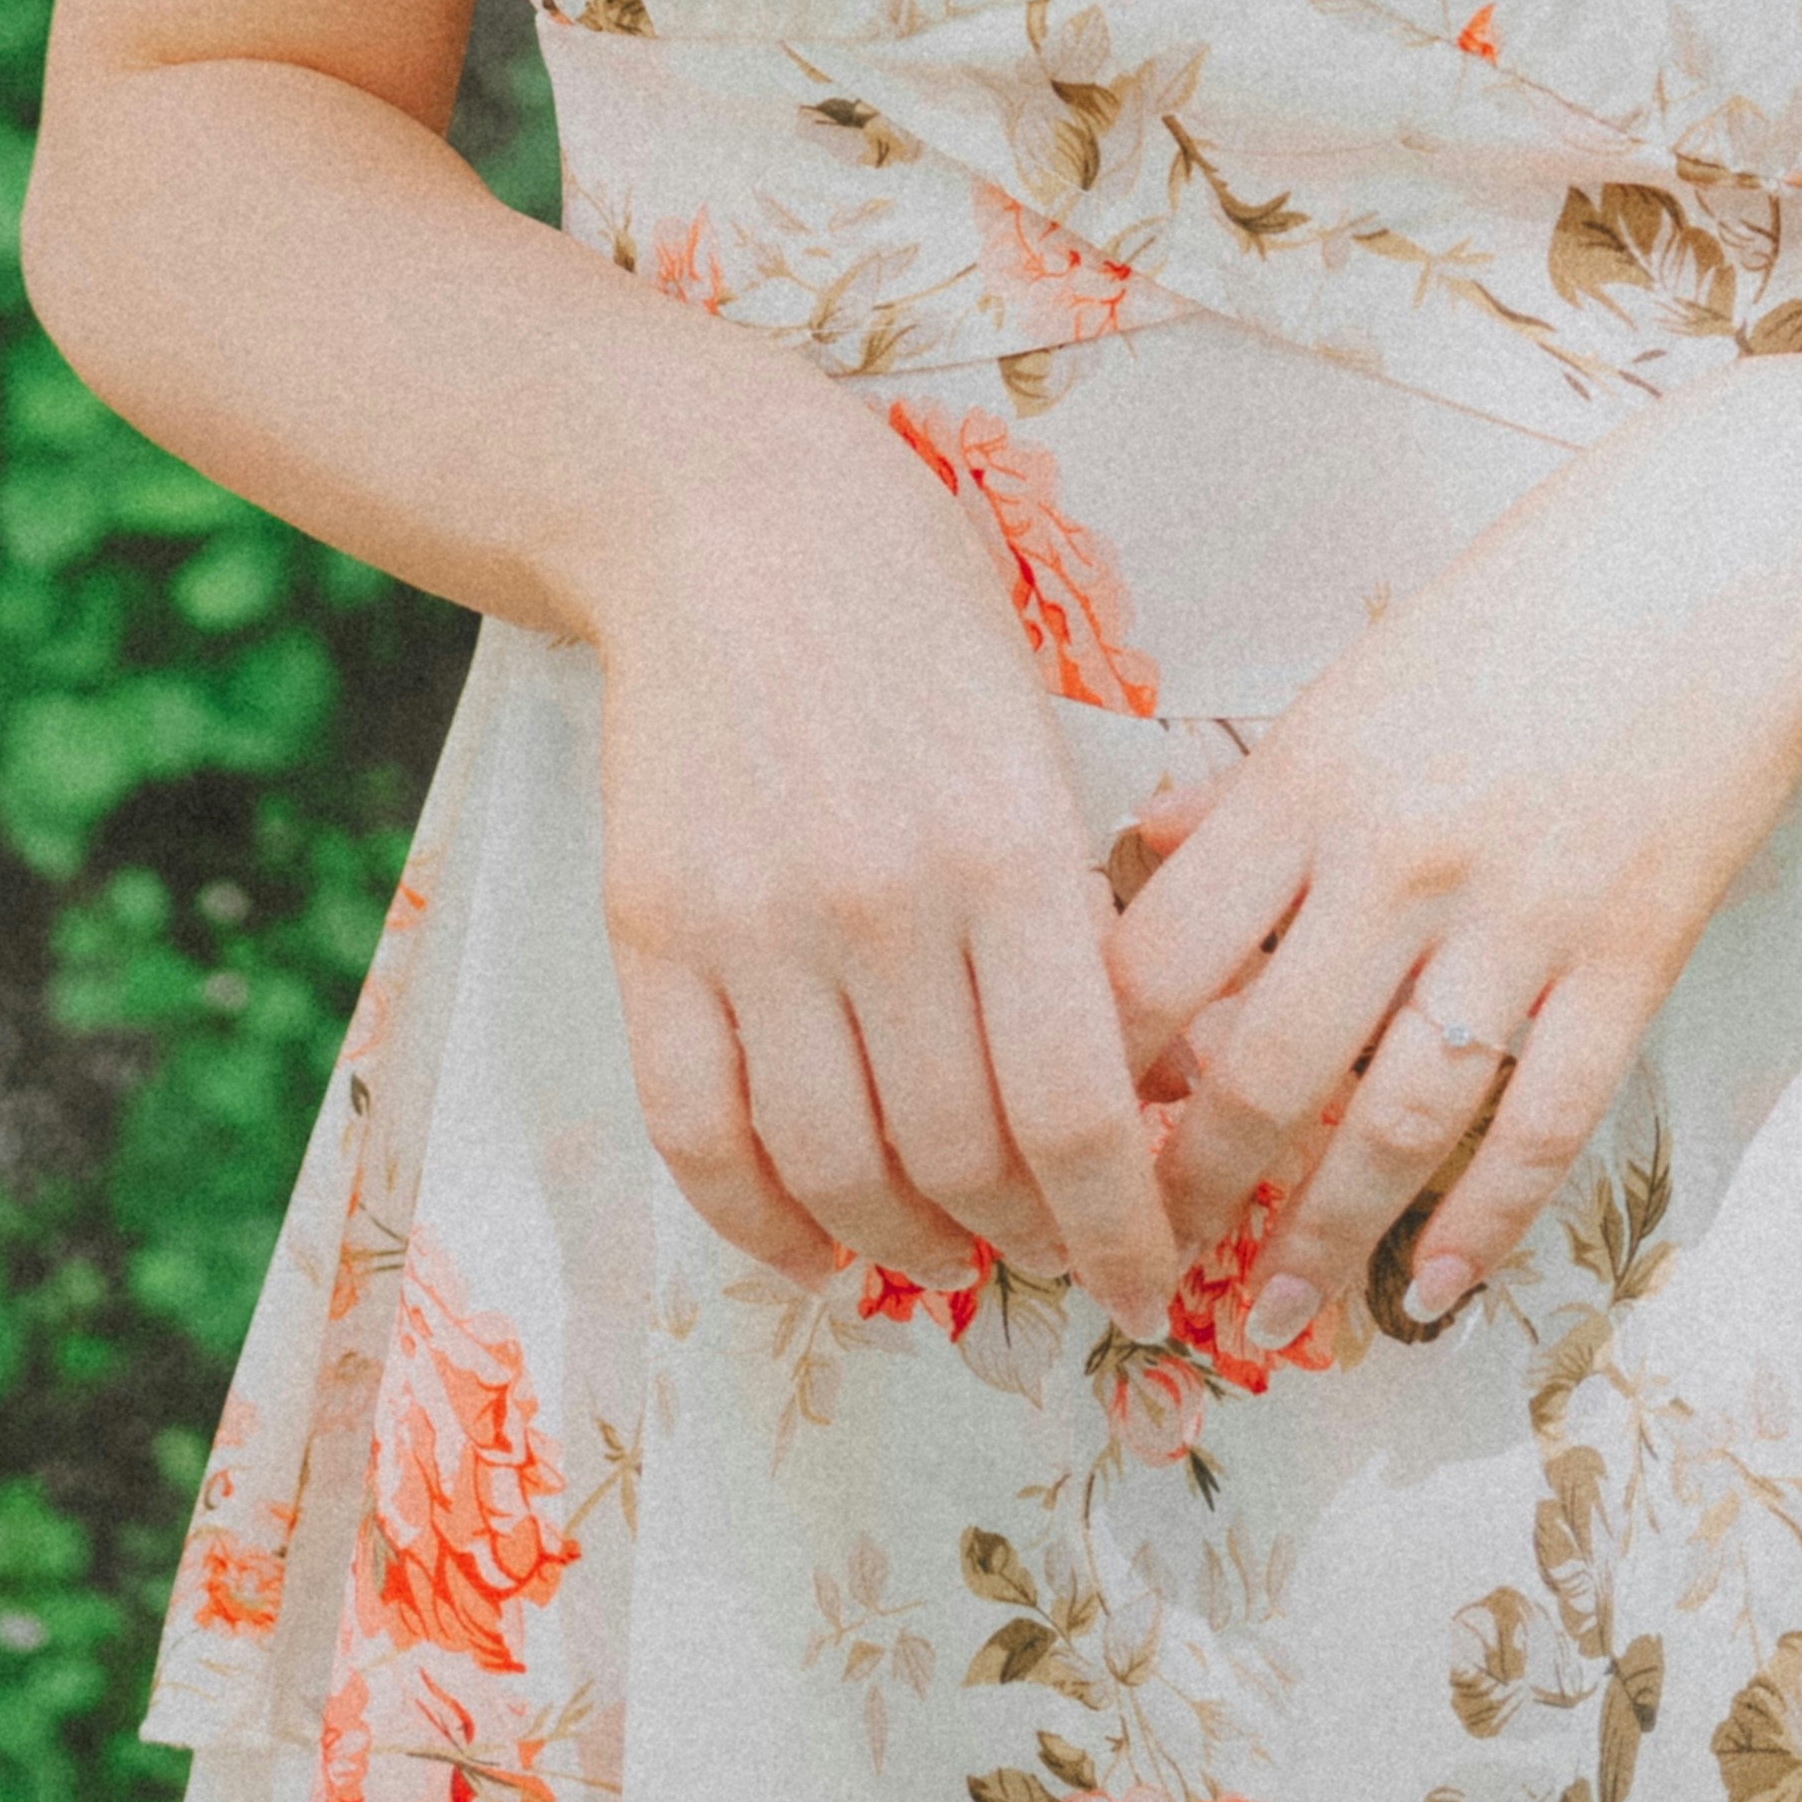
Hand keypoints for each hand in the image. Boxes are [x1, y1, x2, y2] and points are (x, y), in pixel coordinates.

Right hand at [586, 383, 1184, 1340]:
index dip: (1122, 1234)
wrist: (729, 513)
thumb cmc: (918, 614)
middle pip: (961, 1163)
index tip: (1149, 1288)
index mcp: (1010, 848)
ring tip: (946, 1258)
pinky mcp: (651, 935)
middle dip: (1022, 1244)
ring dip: (902, 1252)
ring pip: (836, 1173)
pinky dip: (761, 1228)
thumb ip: (1074, 919)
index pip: (1080, 1115)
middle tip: (1050, 1258)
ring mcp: (755, 926)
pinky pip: (701, 1138)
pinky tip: (815, 1252)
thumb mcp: (1039, 741)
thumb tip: (1136, 1097)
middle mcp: (885, 904)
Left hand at [1102, 367, 1801, 1343]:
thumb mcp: (1367, 664)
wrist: (1738, 556)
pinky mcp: (1629, 960)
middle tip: (1138, 1273)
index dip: (1092, 1069)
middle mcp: (1397, 859)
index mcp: (1310, 774)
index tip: (1056, 1137)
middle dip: (1185, 1196)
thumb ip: (1257, 778)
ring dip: (1320, 1242)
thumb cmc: (1538, 596)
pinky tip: (1431, 1287)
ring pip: (1392, 1126)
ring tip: (1270, 1322)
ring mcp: (1518, 920)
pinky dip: (1482, 1224)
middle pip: (1258, 1073)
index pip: (1157, 960)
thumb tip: (1146, 848)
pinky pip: (1541, 1125)